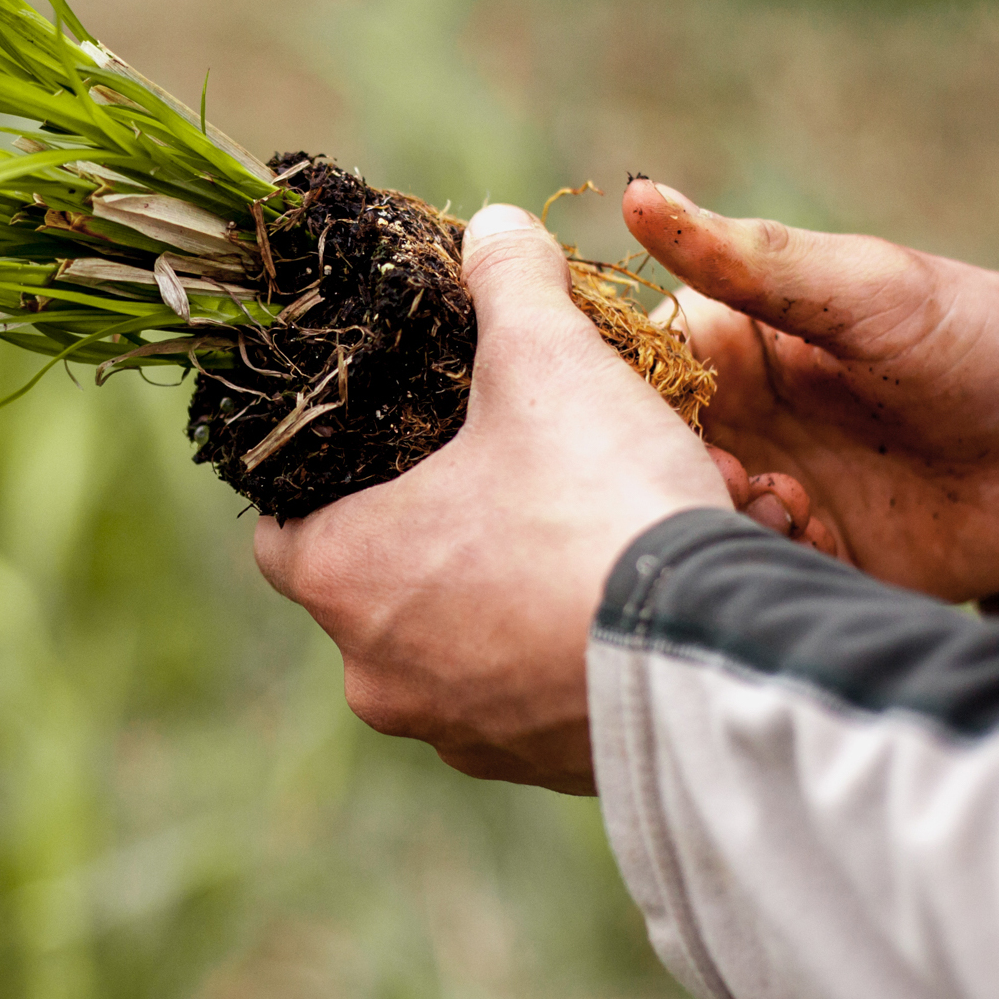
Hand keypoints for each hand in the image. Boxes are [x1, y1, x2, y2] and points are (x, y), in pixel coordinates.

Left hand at [254, 206, 729, 792]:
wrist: (717, 654)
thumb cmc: (597, 503)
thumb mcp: (548, 363)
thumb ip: (509, 287)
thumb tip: (496, 228)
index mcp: (343, 577)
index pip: (281, 527)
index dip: (320, 477)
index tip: (374, 442)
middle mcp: (378, 674)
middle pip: (380, 581)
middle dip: (443, 522)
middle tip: (506, 466)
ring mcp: (460, 734)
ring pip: (464, 640)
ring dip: (513, 584)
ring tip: (590, 520)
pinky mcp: (541, 770)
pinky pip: (533, 692)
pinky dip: (565, 642)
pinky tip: (627, 590)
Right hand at [624, 181, 998, 601]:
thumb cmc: (966, 334)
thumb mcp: (857, 287)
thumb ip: (744, 257)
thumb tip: (639, 194)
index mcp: (724, 349)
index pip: (631, 373)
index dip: (621, 399)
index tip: (649, 414)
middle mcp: (734, 422)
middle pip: (649, 458)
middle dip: (672, 471)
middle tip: (731, 468)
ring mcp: (768, 489)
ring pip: (692, 520)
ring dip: (721, 515)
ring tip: (785, 499)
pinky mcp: (807, 552)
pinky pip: (750, 570)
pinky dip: (767, 557)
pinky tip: (819, 530)